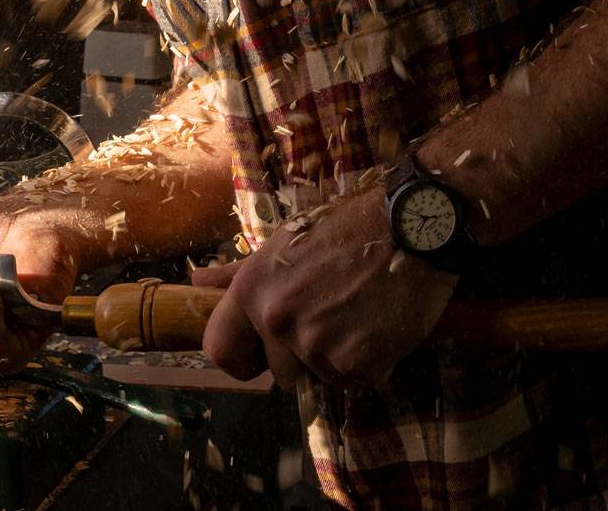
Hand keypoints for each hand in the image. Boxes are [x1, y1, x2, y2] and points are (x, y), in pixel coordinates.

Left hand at [196, 187, 455, 390]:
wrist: (409, 229)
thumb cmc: (345, 228)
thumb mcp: (282, 243)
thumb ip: (238, 273)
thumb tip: (197, 283)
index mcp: (252, 290)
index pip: (219, 351)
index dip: (241, 359)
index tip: (259, 356)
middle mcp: (277, 321)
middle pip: (279, 372)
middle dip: (303, 356)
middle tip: (331, 318)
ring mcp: (316, 345)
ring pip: (319, 376)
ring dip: (337, 359)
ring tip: (356, 316)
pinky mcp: (356, 364)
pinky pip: (355, 379)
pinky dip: (368, 363)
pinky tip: (378, 326)